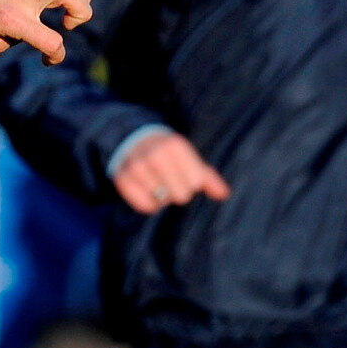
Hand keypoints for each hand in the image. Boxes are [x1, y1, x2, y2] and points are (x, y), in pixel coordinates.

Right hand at [111, 130, 229, 215]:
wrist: (132, 140)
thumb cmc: (168, 153)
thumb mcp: (188, 157)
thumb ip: (207, 176)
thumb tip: (224, 194)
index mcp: (175, 146)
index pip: (196, 182)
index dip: (192, 182)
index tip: (183, 173)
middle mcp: (155, 155)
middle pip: (181, 195)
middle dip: (178, 191)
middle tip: (169, 180)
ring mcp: (137, 167)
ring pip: (162, 201)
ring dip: (162, 197)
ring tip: (157, 183)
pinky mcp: (122, 180)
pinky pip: (145, 206)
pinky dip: (149, 203)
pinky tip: (147, 190)